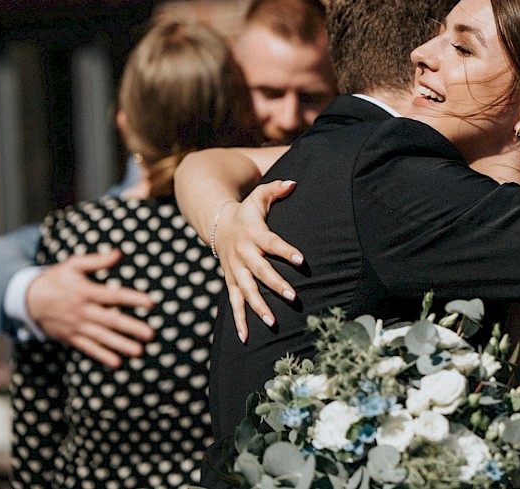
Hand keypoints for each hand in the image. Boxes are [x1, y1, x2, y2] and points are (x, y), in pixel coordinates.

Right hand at [26, 249, 155, 368]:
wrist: (28, 300)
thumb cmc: (56, 279)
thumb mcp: (73, 265)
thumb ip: (96, 260)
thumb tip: (118, 253)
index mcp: (84, 291)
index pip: (113, 296)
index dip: (132, 299)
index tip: (151, 303)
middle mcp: (81, 311)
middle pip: (110, 320)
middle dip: (131, 328)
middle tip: (150, 334)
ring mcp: (76, 326)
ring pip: (101, 337)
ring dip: (120, 345)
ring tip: (139, 352)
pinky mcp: (70, 337)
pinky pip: (88, 348)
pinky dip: (102, 356)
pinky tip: (117, 362)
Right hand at [213, 180, 303, 342]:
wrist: (218, 225)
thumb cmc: (247, 212)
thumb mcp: (258, 197)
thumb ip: (275, 189)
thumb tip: (293, 183)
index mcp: (253, 234)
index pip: (272, 243)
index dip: (286, 251)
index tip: (301, 260)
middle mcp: (243, 254)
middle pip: (260, 271)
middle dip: (276, 284)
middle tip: (293, 297)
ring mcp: (235, 270)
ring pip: (246, 292)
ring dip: (259, 307)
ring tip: (272, 322)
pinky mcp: (230, 282)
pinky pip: (234, 304)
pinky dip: (239, 321)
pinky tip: (246, 338)